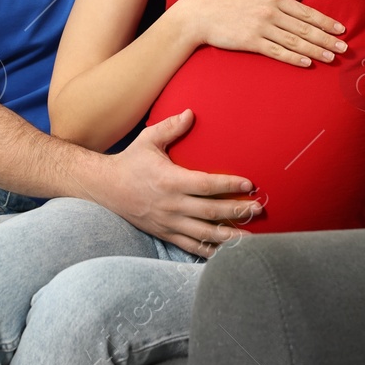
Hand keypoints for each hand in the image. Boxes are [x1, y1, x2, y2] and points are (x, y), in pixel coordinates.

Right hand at [84, 109, 262, 257]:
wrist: (105, 188)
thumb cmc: (130, 161)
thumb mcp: (148, 140)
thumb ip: (171, 127)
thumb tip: (191, 113)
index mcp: (170, 180)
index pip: (206, 185)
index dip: (229, 185)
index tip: (249, 184)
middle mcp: (171, 204)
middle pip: (211, 211)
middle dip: (238, 210)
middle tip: (259, 209)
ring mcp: (168, 222)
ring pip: (204, 233)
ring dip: (229, 235)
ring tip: (251, 236)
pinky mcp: (164, 233)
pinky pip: (190, 245)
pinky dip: (209, 250)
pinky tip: (226, 251)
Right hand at [178, 0, 345, 66]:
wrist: (201, 14)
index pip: (306, 12)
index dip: (326, 21)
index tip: (341, 29)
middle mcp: (270, 12)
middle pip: (305, 28)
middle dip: (327, 38)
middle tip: (344, 47)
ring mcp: (261, 28)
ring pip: (294, 41)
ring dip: (315, 50)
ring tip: (331, 57)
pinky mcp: (251, 42)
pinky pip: (277, 52)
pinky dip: (293, 58)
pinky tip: (306, 63)